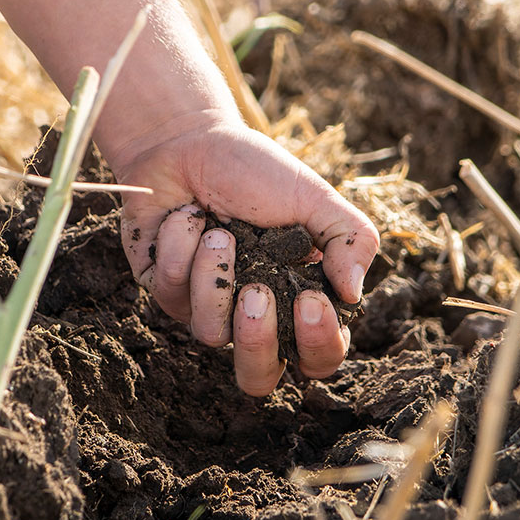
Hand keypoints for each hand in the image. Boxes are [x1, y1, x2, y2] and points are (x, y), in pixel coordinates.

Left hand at [112, 114, 379, 396]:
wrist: (188, 142)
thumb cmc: (255, 172)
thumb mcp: (314, 197)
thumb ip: (351, 240)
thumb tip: (354, 295)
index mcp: (298, 299)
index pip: (319, 357)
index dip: (319, 344)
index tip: (312, 301)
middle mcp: (253, 315)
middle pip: (257, 377)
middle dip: (258, 340)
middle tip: (256, 292)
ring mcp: (206, 308)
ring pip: (210, 334)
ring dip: (214, 275)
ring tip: (218, 230)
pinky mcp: (164, 294)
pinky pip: (171, 295)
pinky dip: (181, 247)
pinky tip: (187, 217)